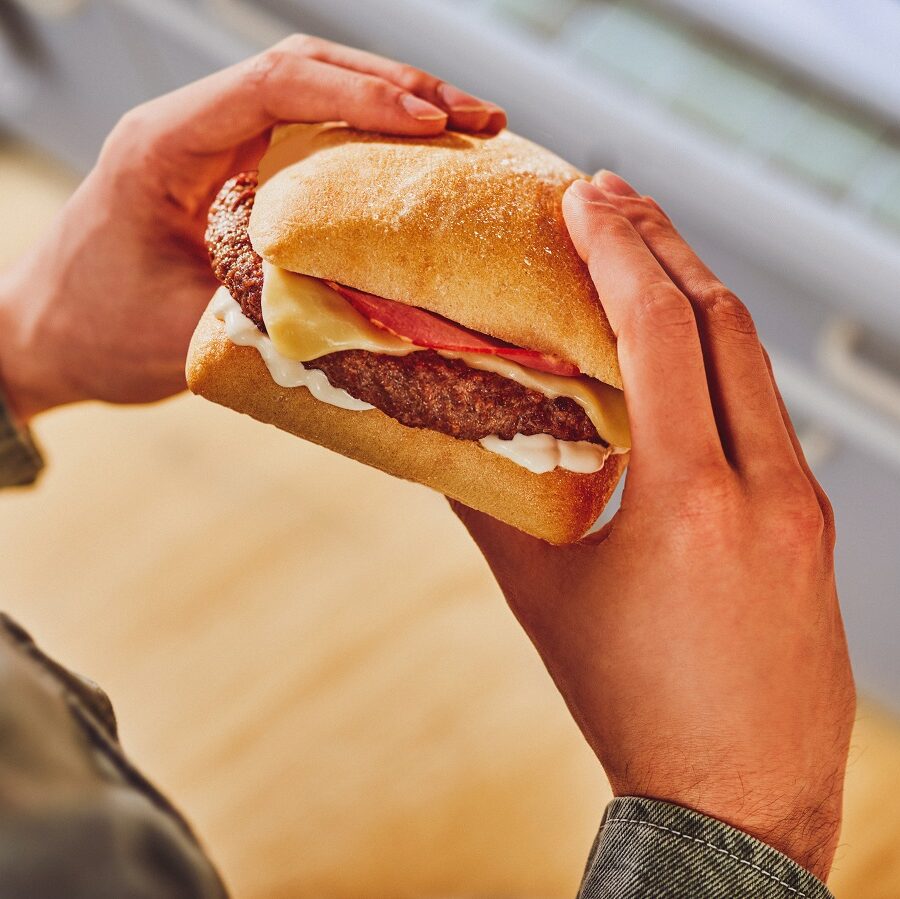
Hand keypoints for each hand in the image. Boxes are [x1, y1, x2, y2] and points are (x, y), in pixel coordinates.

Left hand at [0, 35, 504, 420]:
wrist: (47, 338)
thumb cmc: (97, 331)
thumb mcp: (182, 329)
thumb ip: (266, 306)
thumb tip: (366, 302)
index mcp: (163, 145)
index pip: (271, 85)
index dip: (358, 95)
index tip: (430, 121)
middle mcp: (193, 129)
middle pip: (304, 72)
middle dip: (398, 87)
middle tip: (479, 118)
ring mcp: (215, 148)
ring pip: (312, 97)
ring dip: (392, 106)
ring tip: (469, 129)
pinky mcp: (234, 175)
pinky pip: (308, 141)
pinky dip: (367, 144)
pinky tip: (416, 162)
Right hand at [453, 172, 854, 879]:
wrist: (736, 798)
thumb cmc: (630, 701)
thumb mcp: (544, 598)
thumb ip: (492, 508)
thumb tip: (443, 442)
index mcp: (689, 497)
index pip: (660, 333)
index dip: (619, 253)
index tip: (587, 198)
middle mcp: (764, 485)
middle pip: (723, 323)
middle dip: (665, 246)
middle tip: (617, 197)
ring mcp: (802, 503)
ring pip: (755, 364)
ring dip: (699, 297)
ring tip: (648, 255)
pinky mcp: (814, 524)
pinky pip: (768, 415)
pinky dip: (724, 362)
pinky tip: (686, 356)